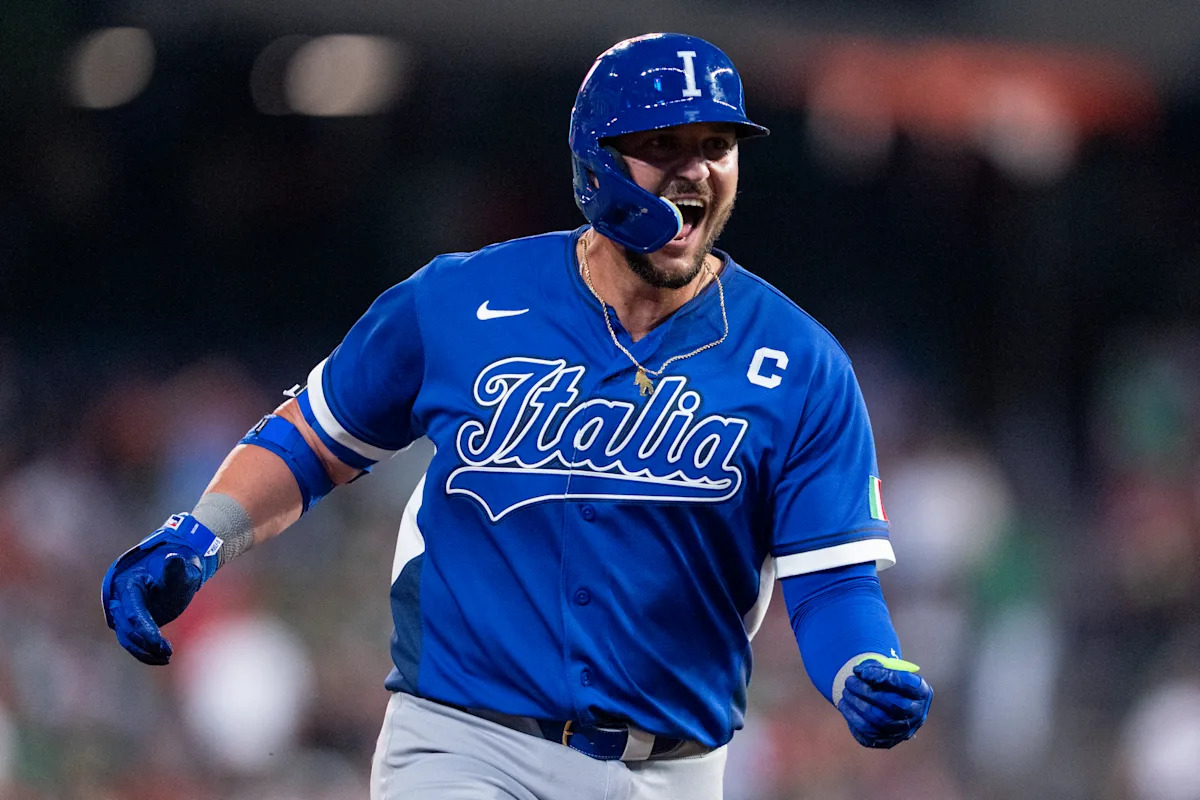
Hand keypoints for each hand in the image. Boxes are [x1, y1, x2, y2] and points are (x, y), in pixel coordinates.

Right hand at [102, 514, 220, 664]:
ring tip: (167, 657)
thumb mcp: (182, 567)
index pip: (132, 612)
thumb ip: (177, 567)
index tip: (159, 643)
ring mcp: (124, 610)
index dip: (144, 629)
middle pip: (126, 628)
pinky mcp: (131, 620)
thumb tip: (172, 558)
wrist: (178, 567)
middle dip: (145, 643)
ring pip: (126, 637)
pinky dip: (144, 651)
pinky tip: (162, 657)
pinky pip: (132, 640)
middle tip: (167, 652)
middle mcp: (121, 598)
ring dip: (144, 651)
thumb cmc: (181, 566)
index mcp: (128, 583)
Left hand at [837, 658, 932, 747]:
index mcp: (922, 692)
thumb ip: (879, 668)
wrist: (890, 701)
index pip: (905, 684)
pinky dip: (852, 717)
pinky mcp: (887, 742)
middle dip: (865, 691)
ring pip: (878, 720)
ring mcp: (903, 731)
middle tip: (849, 681)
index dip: (881, 676)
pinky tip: (845, 705)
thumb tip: (859, 672)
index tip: (860, 670)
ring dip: (856, 704)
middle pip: (891, 704)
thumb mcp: (890, 670)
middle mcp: (917, 714)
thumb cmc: (888, 682)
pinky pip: (868, 733)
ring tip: (845, 692)